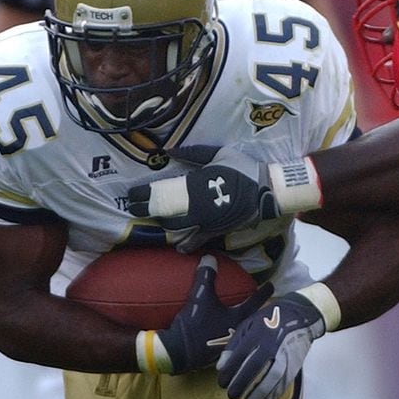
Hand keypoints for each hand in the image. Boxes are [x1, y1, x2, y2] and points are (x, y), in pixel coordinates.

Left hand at [128, 146, 279, 252]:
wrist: (267, 189)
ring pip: (177, 227)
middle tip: (134, 209)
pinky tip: (178, 247)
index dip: (145, 195)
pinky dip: (186, 244)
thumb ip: (193, 153)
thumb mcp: (218, 154)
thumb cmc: (243, 168)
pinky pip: (197, 240)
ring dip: (163, 226)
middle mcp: (197, 205)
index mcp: (196, 184)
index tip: (131, 195)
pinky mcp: (216, 231)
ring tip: (151, 224)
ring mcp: (206, 220)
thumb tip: (168, 150)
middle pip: (165, 211)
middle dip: (148, 211)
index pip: (164, 191)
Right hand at [152, 255, 272, 374]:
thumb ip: (206, 277)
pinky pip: (229, 336)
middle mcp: (237, 332)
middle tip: (258, 299)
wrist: (178, 353)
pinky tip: (223, 327)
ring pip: (241, 329)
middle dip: (256, 308)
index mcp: (238, 318)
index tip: (271, 285)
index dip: (263, 292)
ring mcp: (228, 344)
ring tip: (242, 312)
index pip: (255, 301)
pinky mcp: (216, 351)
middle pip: (252, 317)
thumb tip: (210, 257)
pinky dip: (229, 329)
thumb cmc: (195, 325)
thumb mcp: (200, 297)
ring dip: (244, 320)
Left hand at [216, 292, 324, 398]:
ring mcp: (284, 353)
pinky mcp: (294, 363)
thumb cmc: (267, 321)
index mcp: (256, 333)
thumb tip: (221, 367)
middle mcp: (270, 343)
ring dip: (258, 393)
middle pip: (254, 367)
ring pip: (271, 377)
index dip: (229, 371)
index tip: (222, 383)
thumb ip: (233, 346)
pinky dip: (274, 395)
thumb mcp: (247, 326)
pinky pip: (284, 382)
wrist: (298, 316)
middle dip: (241, 384)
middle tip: (232, 396)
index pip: (239, 355)